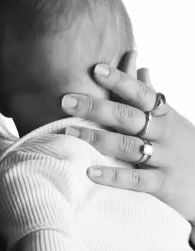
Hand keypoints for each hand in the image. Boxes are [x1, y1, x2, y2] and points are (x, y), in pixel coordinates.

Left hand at [60, 49, 194, 225]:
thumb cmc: (184, 148)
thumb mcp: (172, 121)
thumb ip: (151, 96)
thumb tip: (141, 66)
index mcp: (165, 116)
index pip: (141, 93)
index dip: (121, 80)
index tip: (96, 69)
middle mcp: (164, 134)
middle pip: (128, 117)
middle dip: (96, 107)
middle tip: (66, 101)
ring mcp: (165, 159)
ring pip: (128, 146)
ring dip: (97, 137)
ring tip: (71, 131)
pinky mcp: (164, 185)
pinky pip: (136, 179)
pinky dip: (113, 176)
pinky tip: (90, 172)